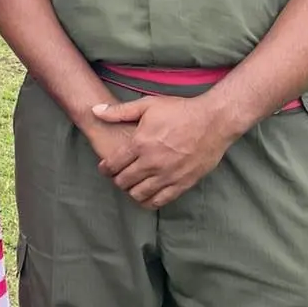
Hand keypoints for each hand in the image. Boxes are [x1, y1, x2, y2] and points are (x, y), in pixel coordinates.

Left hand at [91, 94, 235, 208]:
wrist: (213, 121)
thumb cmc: (179, 111)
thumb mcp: (147, 105)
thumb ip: (119, 111)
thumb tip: (95, 110)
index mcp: (140, 144)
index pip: (113, 164)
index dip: (105, 168)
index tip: (104, 168)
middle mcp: (152, 163)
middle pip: (124, 182)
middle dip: (117, 179)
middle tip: (118, 176)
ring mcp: (168, 176)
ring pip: (139, 194)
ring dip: (132, 191)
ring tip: (133, 184)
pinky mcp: (183, 184)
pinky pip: (160, 201)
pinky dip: (149, 201)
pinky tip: (147, 195)